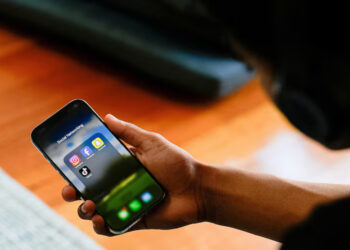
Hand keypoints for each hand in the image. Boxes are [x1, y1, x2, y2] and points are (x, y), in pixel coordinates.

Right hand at [62, 114, 201, 235]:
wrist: (198, 188)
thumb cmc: (177, 163)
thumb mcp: (152, 143)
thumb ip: (129, 132)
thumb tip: (106, 117)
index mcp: (123, 166)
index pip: (94, 167)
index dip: (78, 167)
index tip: (66, 165)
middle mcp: (121, 184)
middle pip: (90, 189)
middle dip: (74, 191)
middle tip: (70, 190)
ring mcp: (126, 203)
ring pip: (96, 209)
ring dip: (85, 209)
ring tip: (89, 205)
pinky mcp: (133, 220)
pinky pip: (112, 226)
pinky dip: (102, 226)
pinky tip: (100, 219)